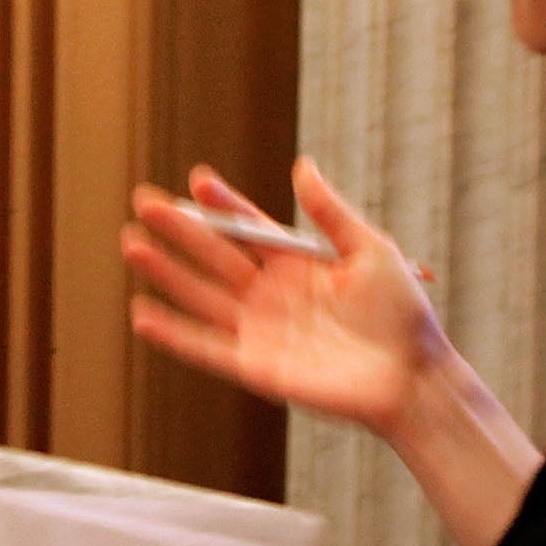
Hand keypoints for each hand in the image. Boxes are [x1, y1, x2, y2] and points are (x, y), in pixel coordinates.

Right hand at [124, 159, 446, 435]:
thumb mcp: (372, 251)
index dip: (224, 204)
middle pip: (215, 256)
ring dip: (166, 272)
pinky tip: (141, 314)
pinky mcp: (253, 366)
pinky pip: (204, 347)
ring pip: (200, 295)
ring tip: (132, 244)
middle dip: (180, 230)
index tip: (199, 180)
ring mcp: (258, 330)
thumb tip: (301, 167)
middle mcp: (270, 295)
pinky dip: (172, 333)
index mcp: (296, 265)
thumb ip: (331, 213)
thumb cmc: (403, 316)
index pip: (249, 228)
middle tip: (145, 202)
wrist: (412, 379)